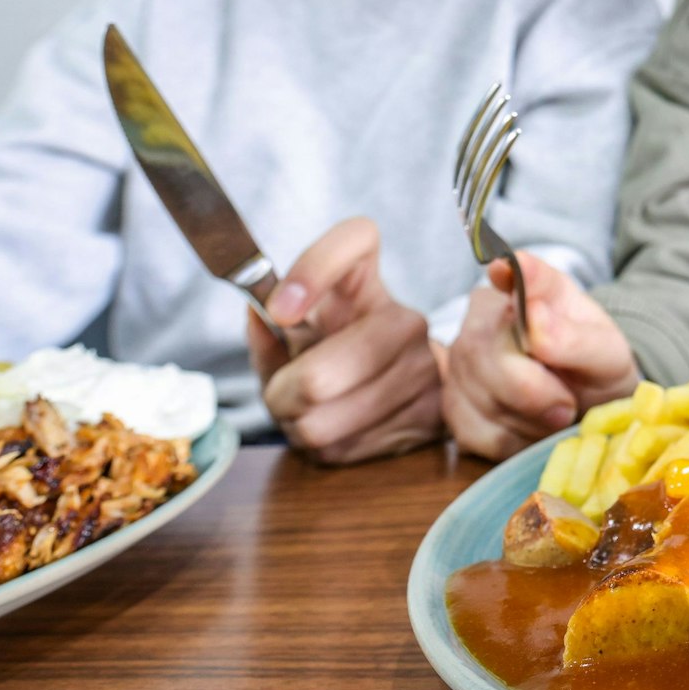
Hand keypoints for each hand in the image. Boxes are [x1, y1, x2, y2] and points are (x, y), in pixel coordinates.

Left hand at [246, 217, 443, 464]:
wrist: (412, 395)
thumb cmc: (337, 360)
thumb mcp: (295, 343)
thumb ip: (269, 332)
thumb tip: (260, 313)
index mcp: (365, 283)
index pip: (354, 242)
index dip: (313, 270)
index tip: (280, 310)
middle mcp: (404, 319)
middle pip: (317, 376)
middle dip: (282, 396)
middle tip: (286, 394)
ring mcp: (424, 367)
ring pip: (321, 423)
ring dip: (301, 427)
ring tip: (316, 412)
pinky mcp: (428, 415)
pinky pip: (345, 448)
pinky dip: (330, 447)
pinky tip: (344, 429)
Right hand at [442, 252, 639, 459]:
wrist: (587, 404)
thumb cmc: (593, 367)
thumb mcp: (605, 351)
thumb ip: (576, 337)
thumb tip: (535, 319)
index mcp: (524, 291)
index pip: (513, 278)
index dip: (510, 276)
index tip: (504, 269)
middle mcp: (480, 319)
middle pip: (488, 355)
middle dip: (536, 392)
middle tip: (567, 403)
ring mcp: (459, 363)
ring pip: (483, 401)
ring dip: (531, 420)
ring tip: (553, 412)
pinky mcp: (453, 408)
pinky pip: (478, 434)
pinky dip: (514, 441)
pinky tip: (530, 427)